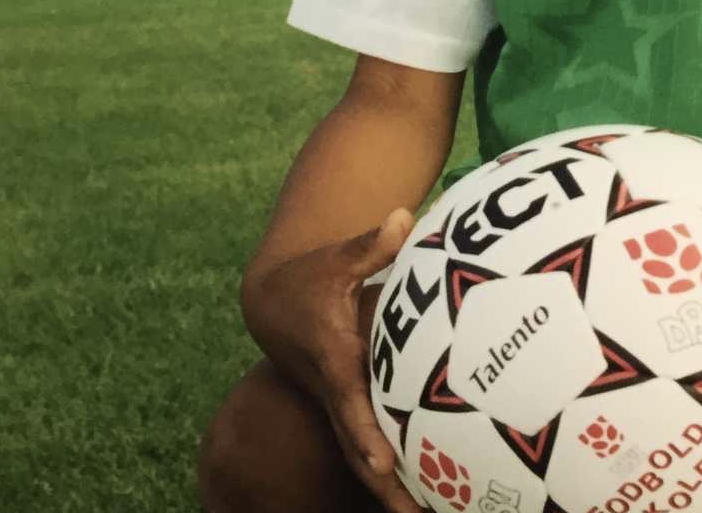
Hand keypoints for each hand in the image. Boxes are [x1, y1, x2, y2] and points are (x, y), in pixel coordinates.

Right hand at [241, 207, 421, 512]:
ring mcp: (342, 406)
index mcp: (334, 361)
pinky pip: (371, 446)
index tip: (381, 463)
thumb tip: (402, 216)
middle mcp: (336, 392)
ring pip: (365, 456)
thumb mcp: (337, 259)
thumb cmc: (312, 280)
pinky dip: (393, 472)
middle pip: (359, 448)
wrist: (275, 304)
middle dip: (384, 486)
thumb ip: (370, 245)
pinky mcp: (350, 408)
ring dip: (391, 490)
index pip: (349, 402)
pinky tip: (427, 496)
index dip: (365, 431)